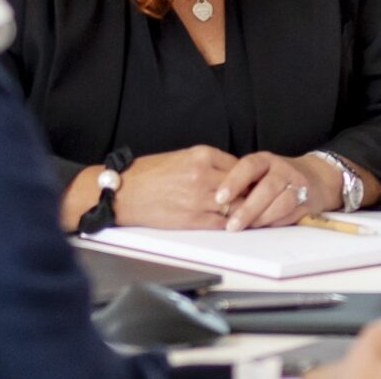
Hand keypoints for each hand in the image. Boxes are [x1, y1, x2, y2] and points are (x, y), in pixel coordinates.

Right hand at [63, 146, 236, 230]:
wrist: (124, 192)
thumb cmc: (149, 174)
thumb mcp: (182, 157)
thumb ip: (209, 164)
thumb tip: (232, 175)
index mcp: (202, 155)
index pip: (241, 167)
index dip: (248, 179)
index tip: (252, 186)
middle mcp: (203, 174)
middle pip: (243, 186)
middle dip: (250, 195)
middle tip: (256, 202)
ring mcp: (199, 198)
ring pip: (237, 207)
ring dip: (243, 212)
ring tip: (246, 215)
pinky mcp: (192, 218)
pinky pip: (222, 223)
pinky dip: (230, 225)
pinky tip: (231, 224)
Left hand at [216, 152, 333, 230]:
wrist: (315, 178)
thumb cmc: (274, 178)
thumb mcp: (257, 172)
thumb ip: (240, 183)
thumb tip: (216, 204)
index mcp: (266, 160)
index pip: (249, 166)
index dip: (234, 181)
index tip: (220, 198)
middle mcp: (283, 170)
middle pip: (268, 187)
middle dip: (248, 208)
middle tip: (232, 225)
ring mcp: (298, 186)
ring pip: (283, 202)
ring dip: (263, 217)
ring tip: (247, 227)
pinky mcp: (307, 202)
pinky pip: (291, 214)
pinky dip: (276, 222)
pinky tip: (263, 227)